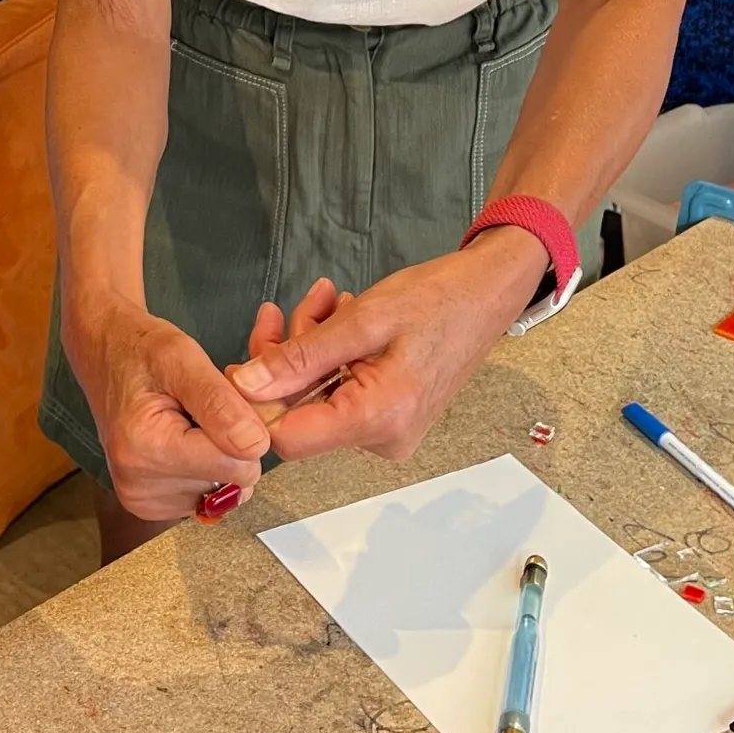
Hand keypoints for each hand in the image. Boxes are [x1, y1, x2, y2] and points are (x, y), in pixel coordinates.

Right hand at [71, 297, 270, 524]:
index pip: (236, 465)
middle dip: (230, 444)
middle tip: (202, 408)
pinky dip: (203, 469)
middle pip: (231, 482)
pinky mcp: (148, 506)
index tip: (222, 397)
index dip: (244, 427)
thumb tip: (256, 446)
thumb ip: (220, 402)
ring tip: (189, 422)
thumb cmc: (141, 349)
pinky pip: (205, 497)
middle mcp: (138, 485)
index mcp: (146, 448)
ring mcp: (141, 501)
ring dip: (216, 456)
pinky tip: (182, 441)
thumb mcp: (183, 357)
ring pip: (222, 492)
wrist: (104, 353)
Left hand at [228, 228, 548, 461]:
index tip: (250, 355)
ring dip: (312, 345)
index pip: (288, 438)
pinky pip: (339, 390)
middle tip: (308, 302)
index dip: (260, 399)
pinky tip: (343, 315)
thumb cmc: (436, 299)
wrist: (488, 293)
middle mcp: (382, 439)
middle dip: (290, 356)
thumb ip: (301, 356)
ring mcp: (386, 431)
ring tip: (330, 299)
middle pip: (301, 411)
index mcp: (378, 419)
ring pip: (316, 395)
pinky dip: (331, 353)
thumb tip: (245, 384)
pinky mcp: (388, 417)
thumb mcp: (363, 319)